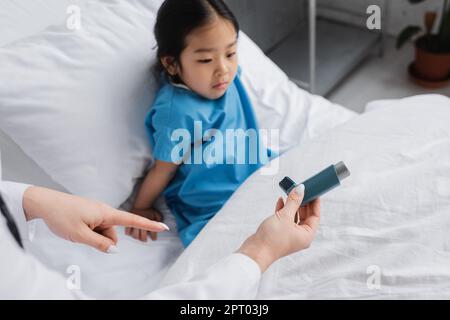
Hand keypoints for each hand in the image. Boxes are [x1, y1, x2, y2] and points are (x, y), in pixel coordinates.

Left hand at [22, 186, 168, 252]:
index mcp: (105, 213)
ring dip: (94, 237)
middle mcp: (104, 211)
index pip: (132, 219)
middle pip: (113, 232)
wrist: (44, 202)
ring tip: (77, 231)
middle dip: (103, 240)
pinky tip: (77, 229)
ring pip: (104, 232)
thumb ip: (100, 244)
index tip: (164, 226)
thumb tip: (115, 249)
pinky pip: (96, 227)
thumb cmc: (62, 216)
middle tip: (83, 237)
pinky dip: (89, 232)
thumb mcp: (80, 235)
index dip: (149, 224)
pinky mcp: (90, 213)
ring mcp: (96, 212)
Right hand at [125, 207, 163, 241]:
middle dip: (145, 239)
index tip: (154, 239)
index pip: (152, 235)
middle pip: (143, 237)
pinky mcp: (129, 223)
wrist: (141, 204)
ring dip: (138, 238)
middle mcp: (142, 226)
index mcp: (150, 225)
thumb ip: (160, 222)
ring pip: (135, 236)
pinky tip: (132, 234)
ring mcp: (135, 225)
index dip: (154, 238)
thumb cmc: (150, 210)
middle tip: (146, 240)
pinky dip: (129, 234)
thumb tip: (165, 227)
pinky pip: (128, 231)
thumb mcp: (157, 215)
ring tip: (139, 238)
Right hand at [238, 184, 320, 271]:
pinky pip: (285, 219)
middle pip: (305, 216)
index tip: (314, 191)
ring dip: (292, 205)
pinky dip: (284, 209)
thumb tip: (300, 189)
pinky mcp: (279, 233)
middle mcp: (300, 236)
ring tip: (291, 192)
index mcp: (306, 235)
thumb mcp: (285, 216)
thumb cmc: (272, 238)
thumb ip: (293, 202)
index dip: (315, 203)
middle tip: (301, 190)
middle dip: (303, 202)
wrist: (255, 251)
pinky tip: (281, 200)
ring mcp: (289, 234)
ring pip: (294, 216)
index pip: (315, 216)